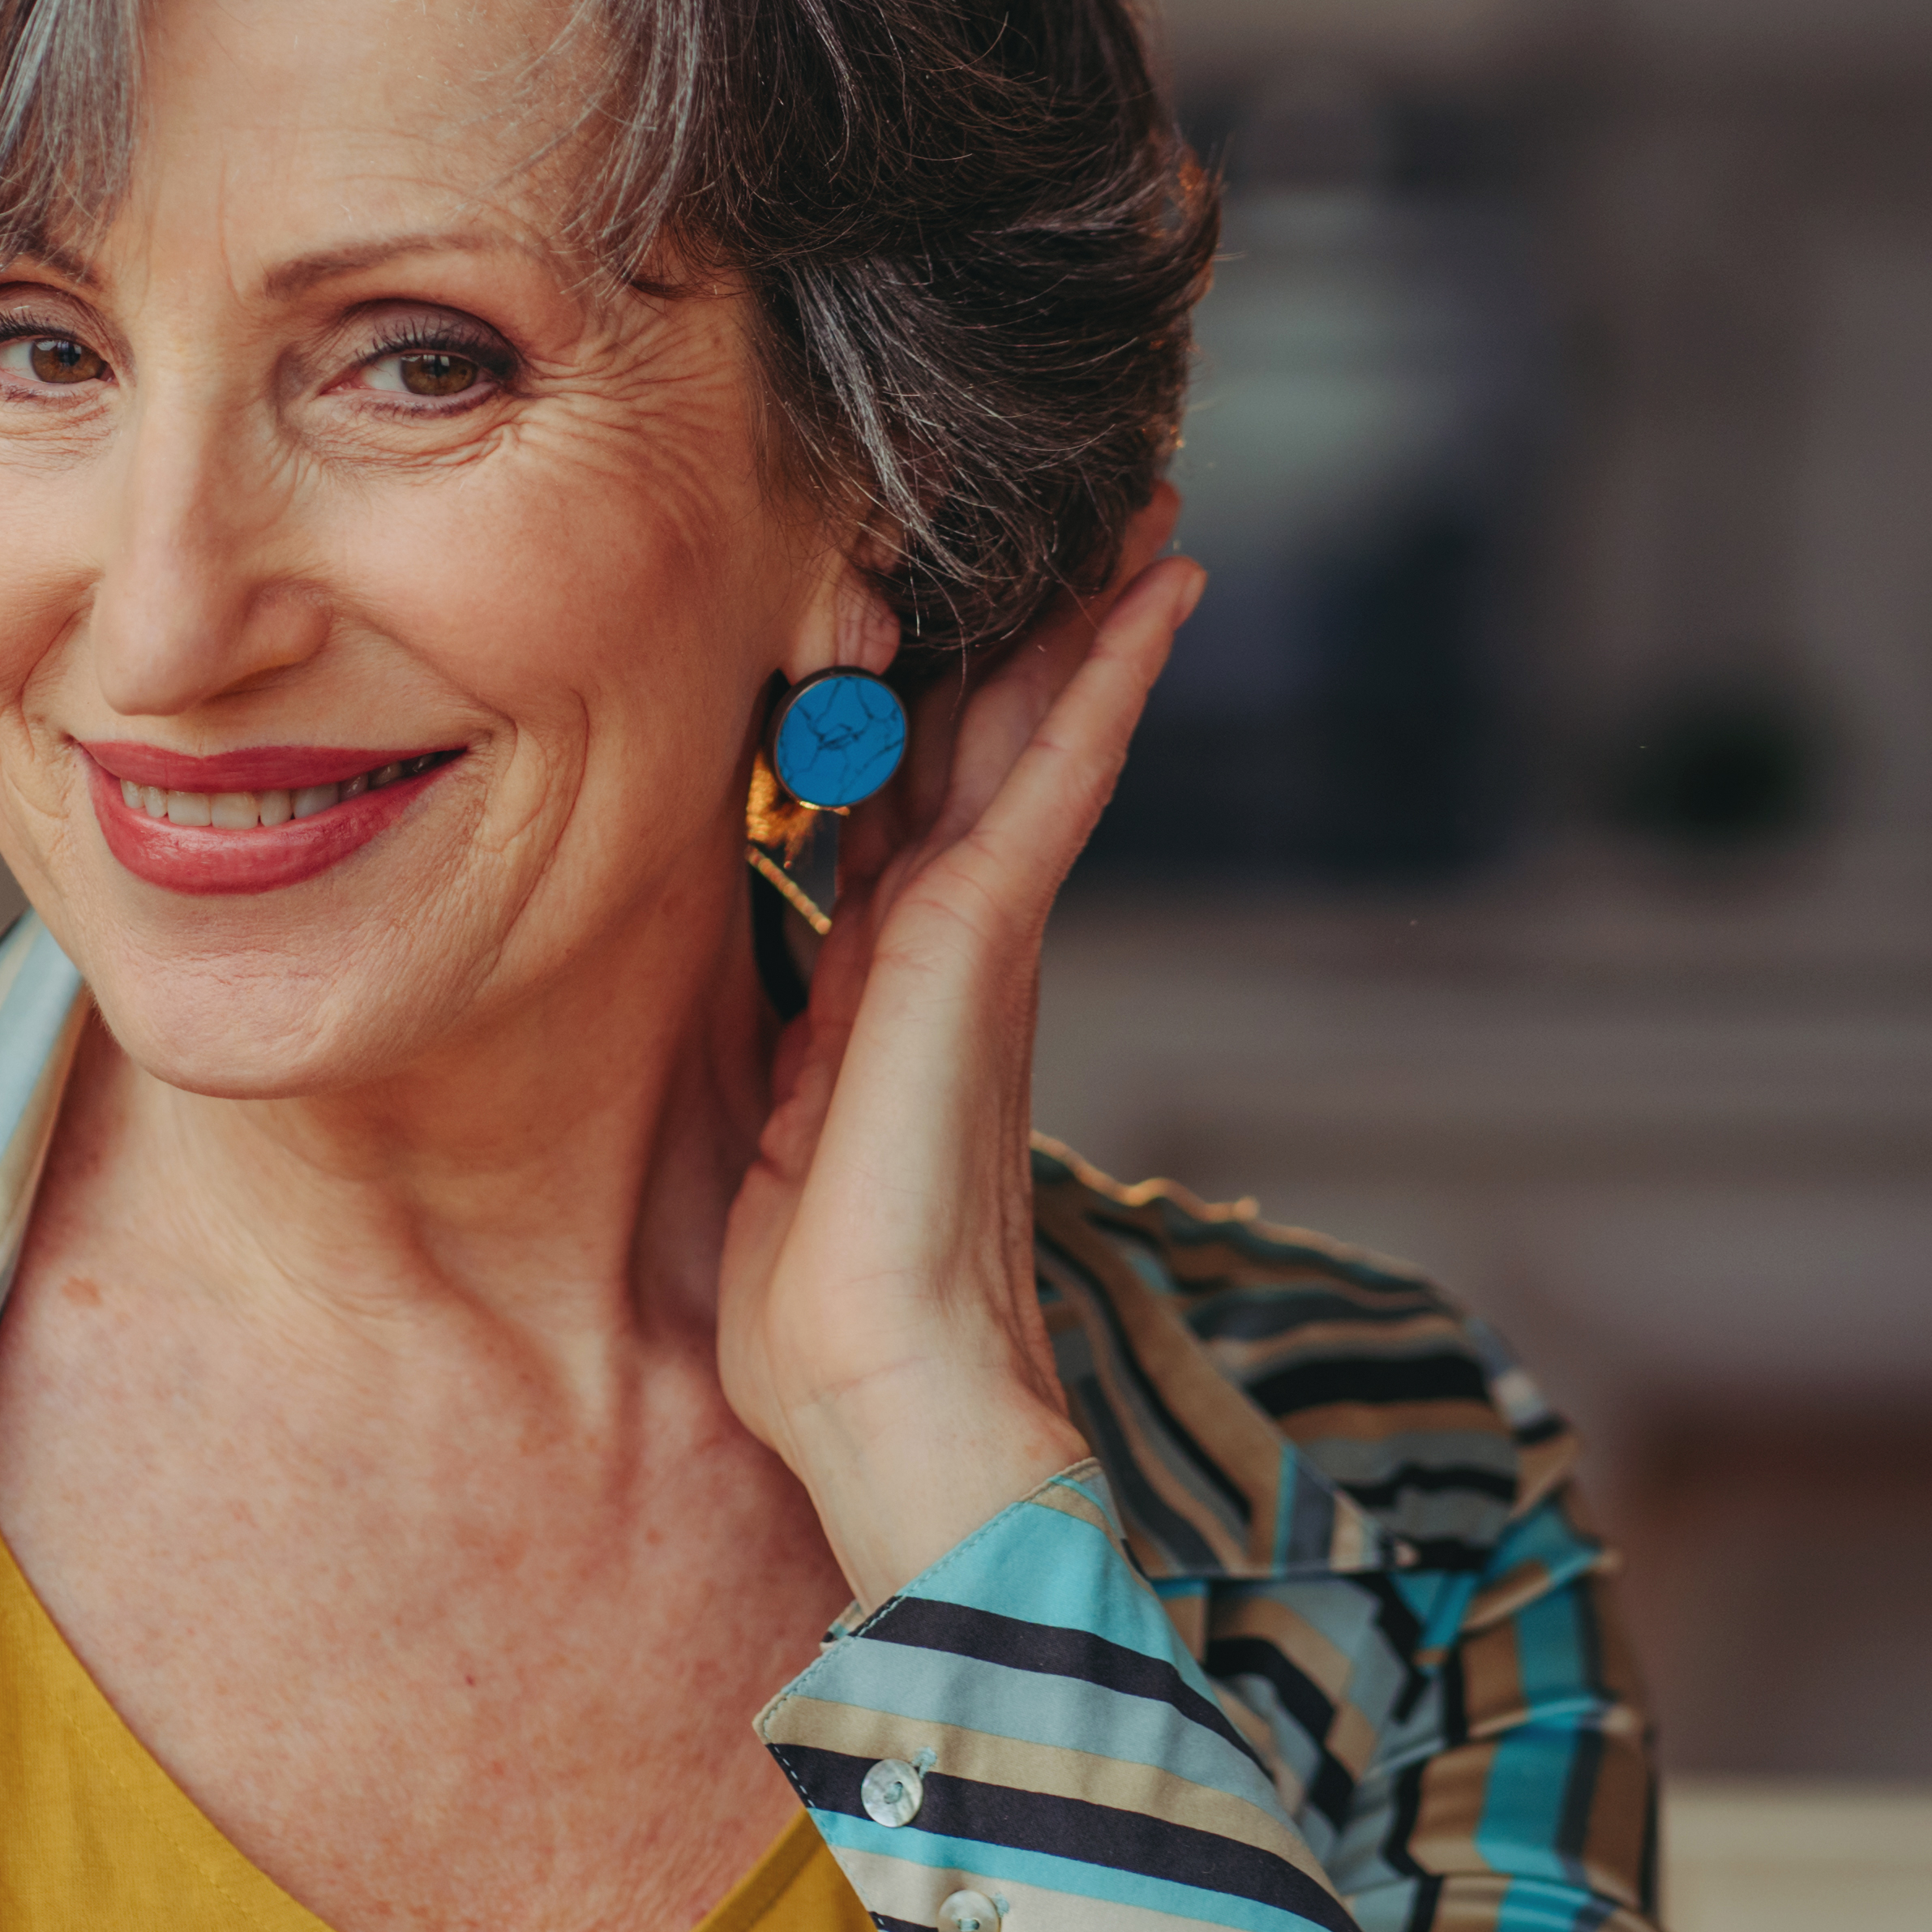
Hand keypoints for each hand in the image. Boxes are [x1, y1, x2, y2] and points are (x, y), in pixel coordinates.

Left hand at [719, 494, 1203, 1602]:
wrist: (891, 1411)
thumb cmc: (829, 1318)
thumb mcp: (786, 1137)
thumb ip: (804, 1043)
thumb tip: (790, 985)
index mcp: (893, 985)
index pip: (921, 805)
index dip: (942, 700)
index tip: (961, 604)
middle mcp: (949, 949)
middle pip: (993, 750)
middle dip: (1037, 635)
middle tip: (1100, 520)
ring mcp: (976, 948)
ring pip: (1031, 743)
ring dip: (1083, 628)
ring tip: (1143, 524)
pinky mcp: (979, 954)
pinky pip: (1046, 786)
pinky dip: (1096, 690)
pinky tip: (1144, 607)